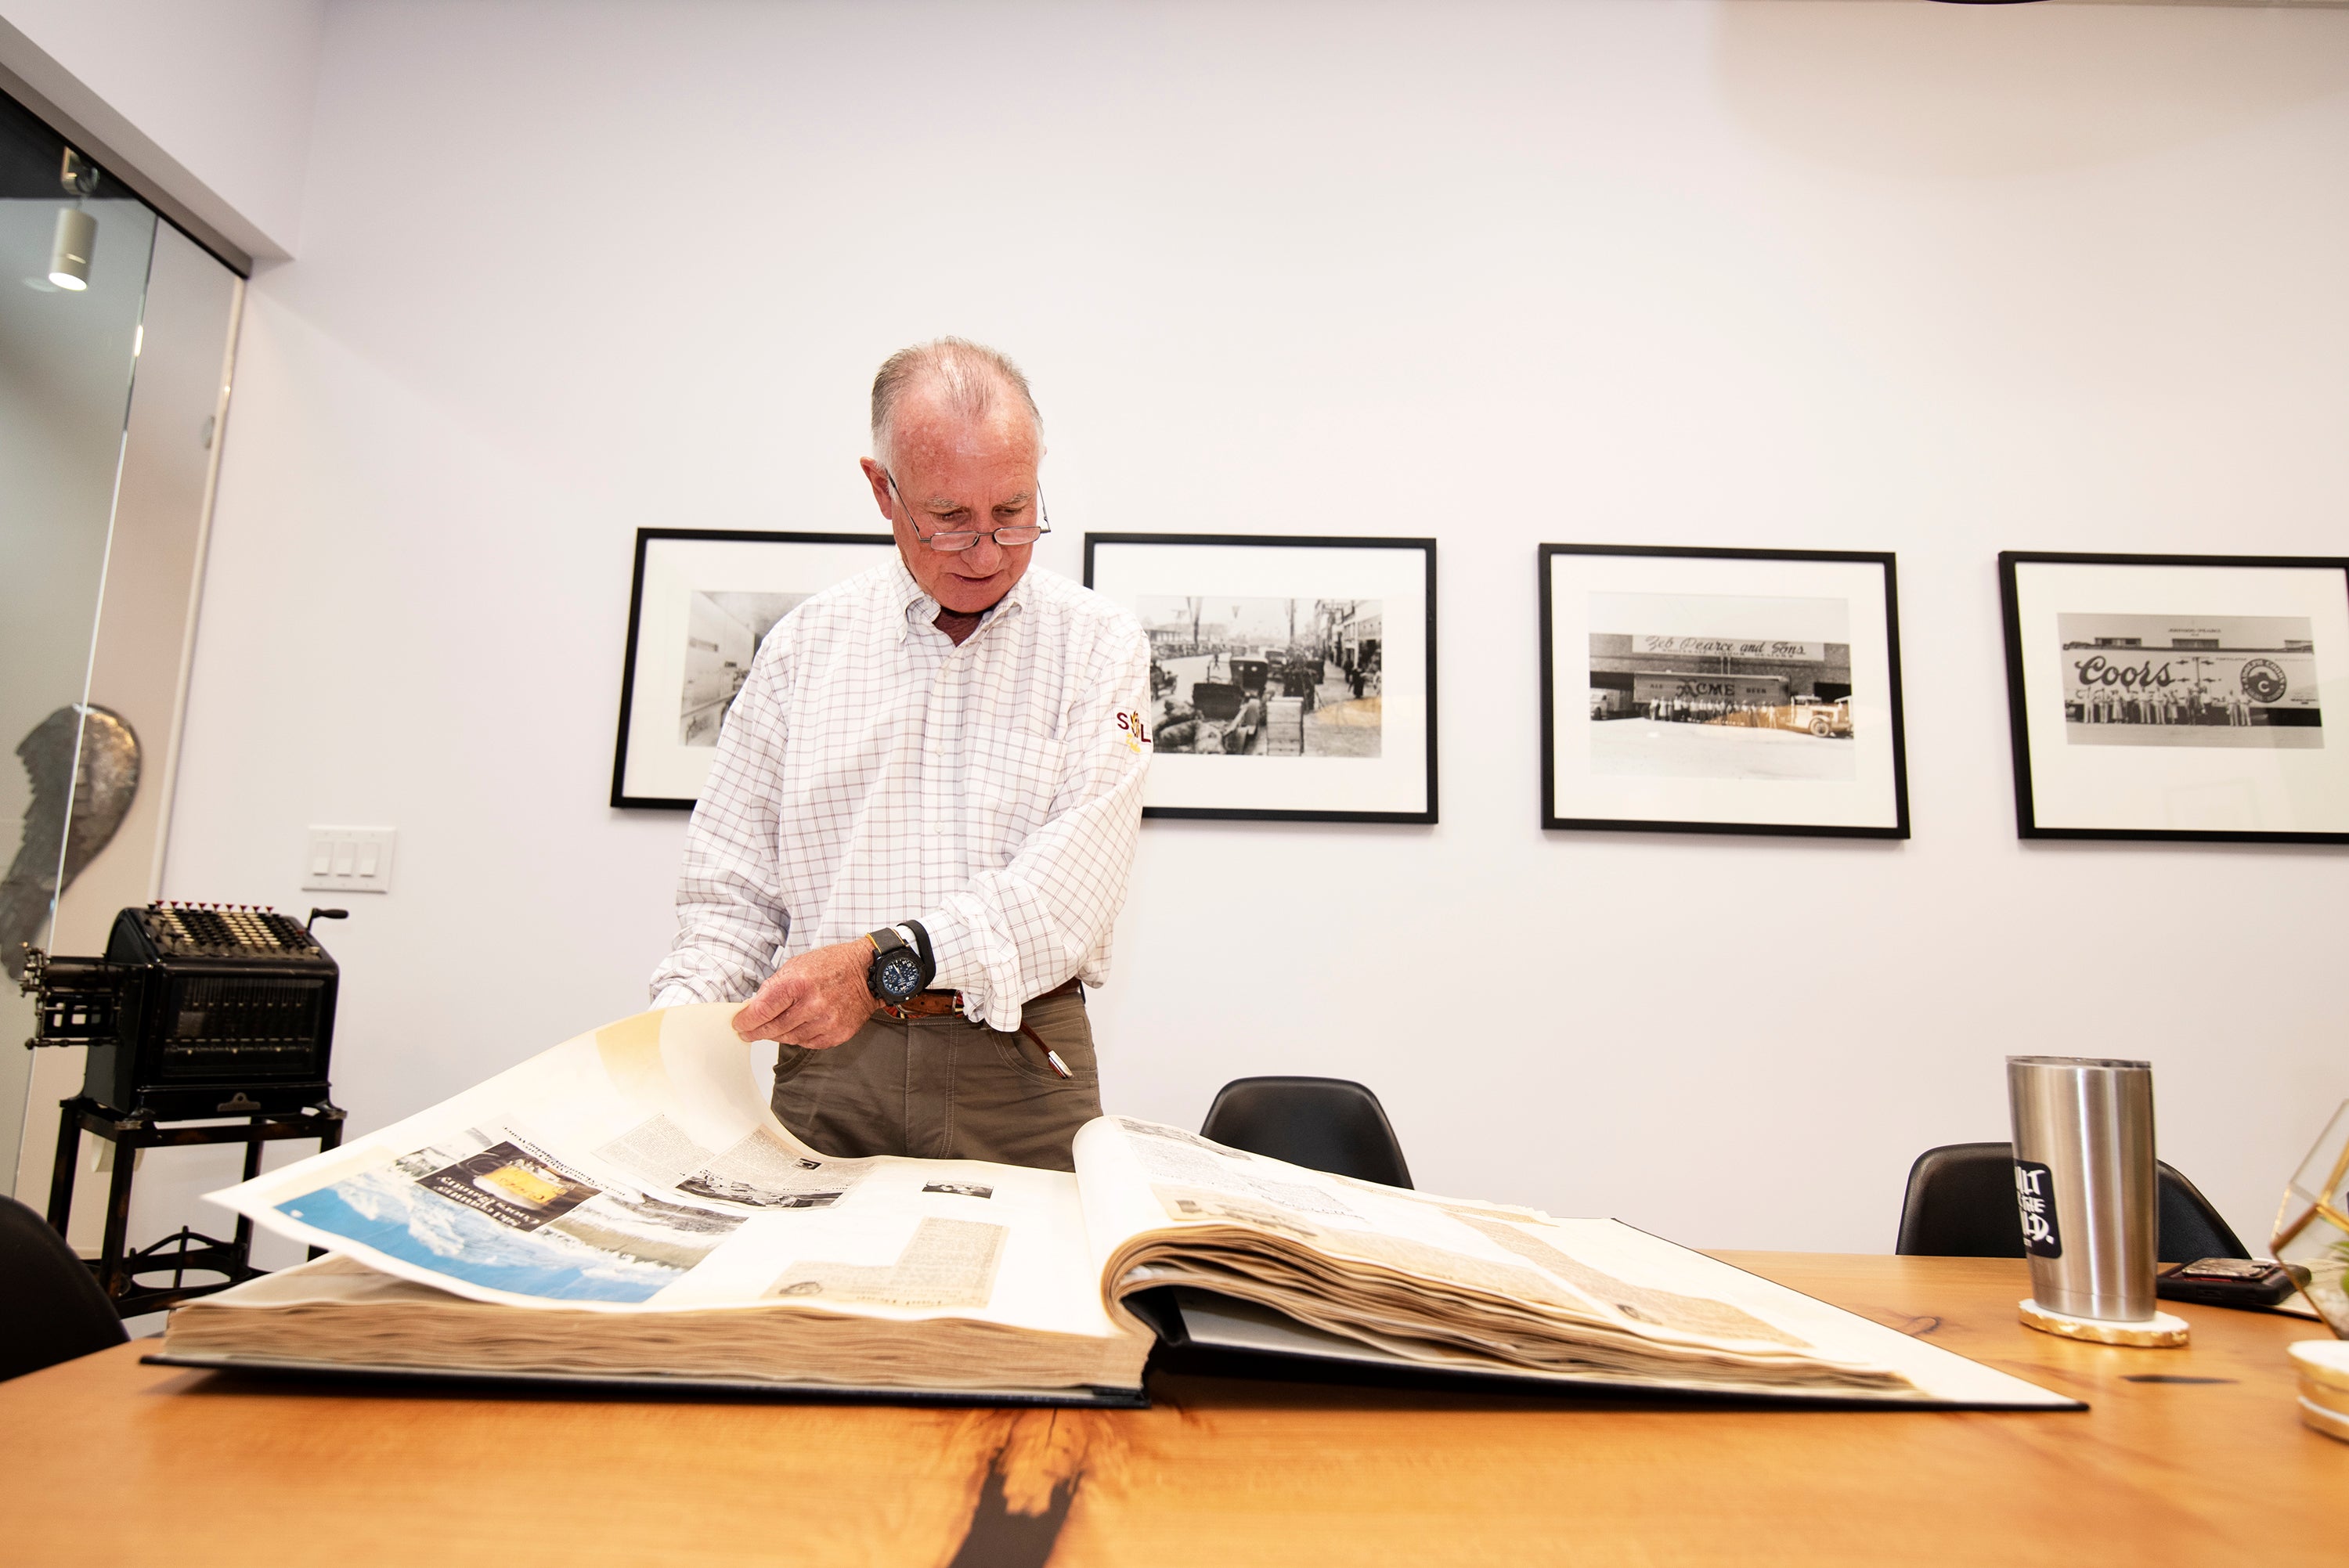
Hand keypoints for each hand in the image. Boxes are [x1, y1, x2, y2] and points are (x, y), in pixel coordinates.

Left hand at [732, 941, 880, 1048]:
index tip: (738, 1024)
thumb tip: (753, 1007)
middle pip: (772, 1029)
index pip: (761, 1011)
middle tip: (747, 1032)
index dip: (745, 1021)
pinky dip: (798, 1037)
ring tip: (772, 1028)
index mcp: (798, 984)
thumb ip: (773, 987)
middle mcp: (812, 1005)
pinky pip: (807, 1043)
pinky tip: (796, 1027)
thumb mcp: (796, 965)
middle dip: (755, 1032)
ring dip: (776, 1034)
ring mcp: (826, 1022)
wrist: (867, 973)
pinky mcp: (837, 1034)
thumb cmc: (832, 965)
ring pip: (789, 1038)